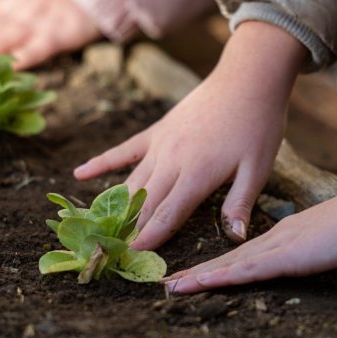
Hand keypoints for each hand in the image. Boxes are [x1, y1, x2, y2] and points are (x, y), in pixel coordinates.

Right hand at [74, 21, 304, 249]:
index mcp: (196, 176)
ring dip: (116, 207)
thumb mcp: (257, 170)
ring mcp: (159, 145)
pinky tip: (79, 174)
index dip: (148, 239)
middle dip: (128, 230)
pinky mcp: (155, 131)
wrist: (246, 80)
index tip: (130, 257)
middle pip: (143, 204)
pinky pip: (123, 151)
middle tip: (111, 252)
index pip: (166, 215)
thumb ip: (239, 204)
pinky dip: (101, 163)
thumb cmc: (257, 127)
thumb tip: (235, 239)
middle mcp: (170, 162)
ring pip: (132, 182)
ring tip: (99, 229)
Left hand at [163, 182, 336, 292]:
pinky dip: (221, 277)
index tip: (192, 274)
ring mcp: (280, 246)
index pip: (243, 254)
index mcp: (287, 235)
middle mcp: (276, 238)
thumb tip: (316, 255)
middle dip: (196, 272)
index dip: (216, 266)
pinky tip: (198, 283)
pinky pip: (248, 270)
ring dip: (198, 277)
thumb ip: (323, 248)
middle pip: (228, 258)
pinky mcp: (288, 255)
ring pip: (230, 264)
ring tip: (168, 288)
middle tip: (164, 282)